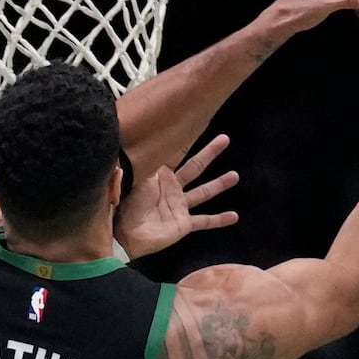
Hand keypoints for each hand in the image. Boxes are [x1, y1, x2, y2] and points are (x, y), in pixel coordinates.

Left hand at [114, 133, 238, 258]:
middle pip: (195, 167)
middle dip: (210, 153)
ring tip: (235, 176)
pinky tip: (234, 216)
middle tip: (224, 139)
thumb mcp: (139, 177)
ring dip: (219, 184)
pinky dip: (219, 220)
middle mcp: (172, 188)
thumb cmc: (126, 203)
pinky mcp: (183, 224)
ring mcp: (179, 206)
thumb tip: (157, 137)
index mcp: (160, 175)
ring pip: (204, 192)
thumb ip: (151, 161)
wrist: (123, 234)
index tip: (197, 124)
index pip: (176, 154)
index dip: (186, 141)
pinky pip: (204, 221)